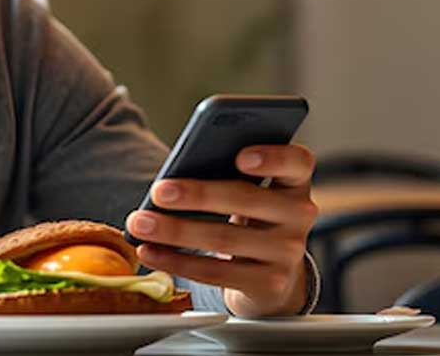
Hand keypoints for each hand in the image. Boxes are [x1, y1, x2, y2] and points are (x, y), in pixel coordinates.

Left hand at [125, 144, 317, 316]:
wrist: (269, 274)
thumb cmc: (248, 217)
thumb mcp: (246, 192)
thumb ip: (225, 175)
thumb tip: (173, 179)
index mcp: (293, 180)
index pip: (296, 162)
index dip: (272, 157)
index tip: (240, 156)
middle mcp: (299, 214)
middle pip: (246, 199)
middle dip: (197, 195)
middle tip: (159, 191)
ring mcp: (287, 252)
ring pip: (224, 238)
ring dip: (175, 231)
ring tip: (140, 224)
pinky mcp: (268, 283)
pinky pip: (216, 272)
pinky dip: (176, 261)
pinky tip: (150, 252)